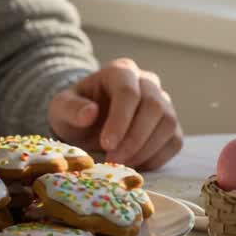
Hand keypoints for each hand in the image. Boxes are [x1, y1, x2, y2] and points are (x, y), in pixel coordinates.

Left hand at [47, 58, 182, 169]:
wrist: (88, 122)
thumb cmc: (75, 112)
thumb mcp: (61, 108)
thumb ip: (70, 108)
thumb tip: (90, 113)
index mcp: (119, 71)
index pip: (128, 91)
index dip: (120, 120)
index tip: (107, 144)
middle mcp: (146, 81)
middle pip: (154, 106)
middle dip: (134, 138)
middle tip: (114, 159)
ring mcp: (162, 101)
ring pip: (168, 123)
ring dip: (146, 149)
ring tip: (122, 163)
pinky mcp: (169, 124)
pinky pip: (174, 141)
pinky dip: (156, 157)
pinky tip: (134, 164)